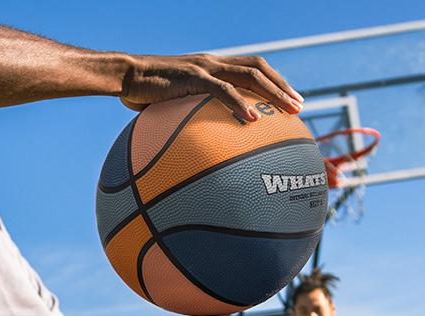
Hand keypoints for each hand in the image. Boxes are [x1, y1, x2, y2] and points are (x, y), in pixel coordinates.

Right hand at [121, 54, 303, 117]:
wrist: (124, 76)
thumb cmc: (142, 93)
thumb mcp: (169, 105)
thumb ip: (185, 117)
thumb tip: (190, 144)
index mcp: (210, 67)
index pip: (250, 67)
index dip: (273, 81)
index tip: (288, 99)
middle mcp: (212, 63)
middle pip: (258, 69)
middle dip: (282, 87)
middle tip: (300, 107)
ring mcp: (204, 68)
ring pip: (249, 76)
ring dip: (274, 92)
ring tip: (290, 110)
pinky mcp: (193, 77)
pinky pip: (223, 90)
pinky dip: (240, 103)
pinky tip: (252, 118)